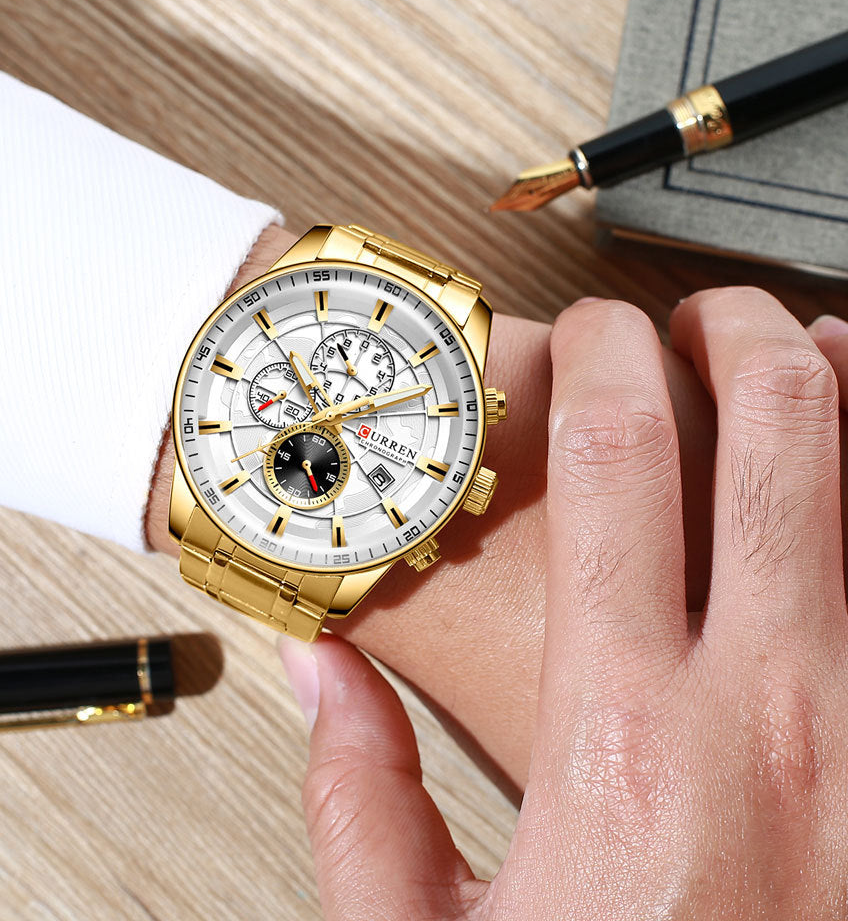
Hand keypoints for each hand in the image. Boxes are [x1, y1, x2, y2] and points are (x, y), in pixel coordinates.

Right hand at [282, 288, 847, 917]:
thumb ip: (359, 799)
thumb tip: (320, 679)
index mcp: (626, 731)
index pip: (620, 458)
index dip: (601, 361)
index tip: (586, 337)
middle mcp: (774, 712)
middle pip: (774, 426)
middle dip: (729, 331)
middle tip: (689, 315)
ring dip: (839, 386)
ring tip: (796, 347)